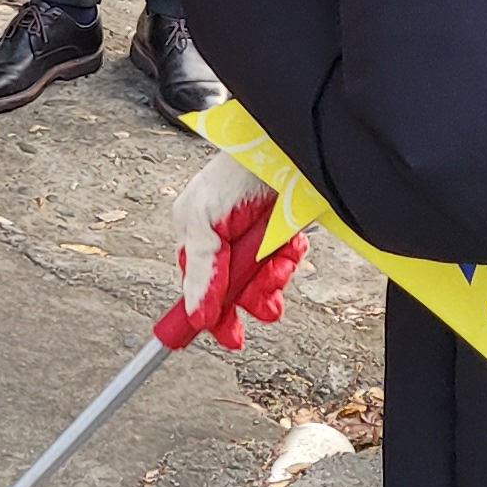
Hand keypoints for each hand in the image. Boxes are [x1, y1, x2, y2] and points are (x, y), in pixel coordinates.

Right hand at [163, 148, 305, 351]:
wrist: (283, 149)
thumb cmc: (236, 172)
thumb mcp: (204, 221)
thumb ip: (200, 269)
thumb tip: (194, 313)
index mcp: (196, 237)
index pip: (200, 288)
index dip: (213, 315)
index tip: (227, 336)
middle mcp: (224, 242)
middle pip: (235, 291)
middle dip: (252, 297)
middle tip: (266, 304)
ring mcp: (254, 240)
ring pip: (263, 281)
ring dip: (273, 278)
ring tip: (280, 264)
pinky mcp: (282, 235)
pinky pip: (286, 262)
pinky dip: (291, 258)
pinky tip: (291, 247)